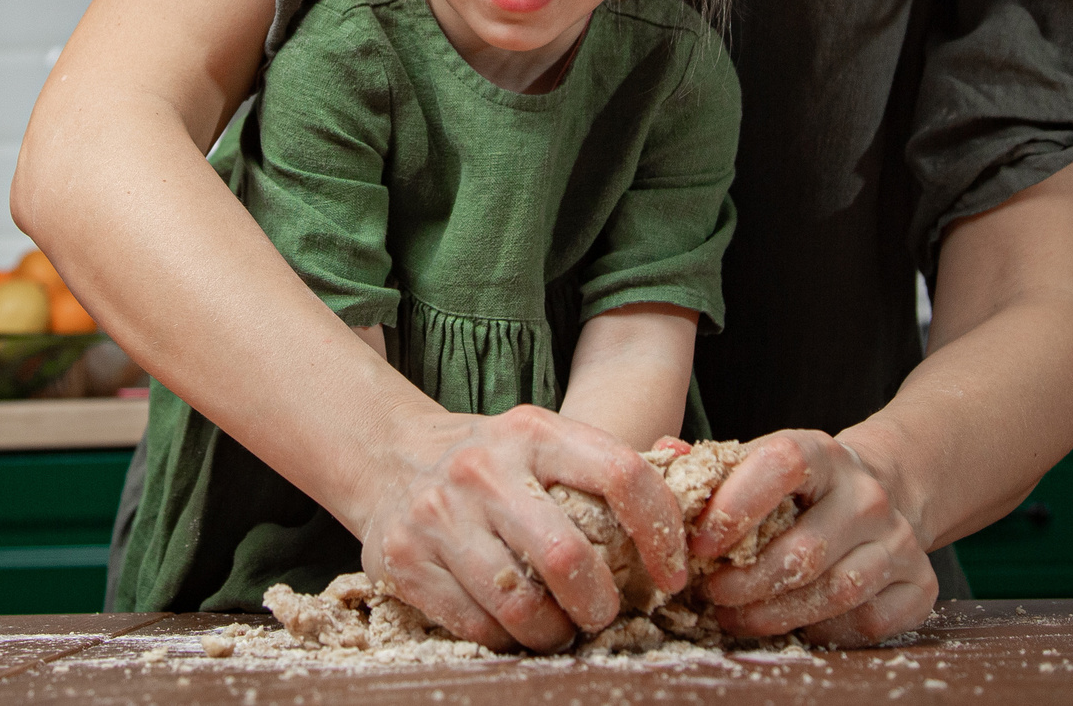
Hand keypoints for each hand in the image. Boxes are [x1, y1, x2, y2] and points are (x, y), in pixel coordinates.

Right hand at [359, 404, 688, 652]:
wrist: (387, 456)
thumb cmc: (491, 460)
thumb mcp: (544, 439)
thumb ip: (609, 460)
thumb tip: (685, 458)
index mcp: (534, 432)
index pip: (621, 475)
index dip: (660, 532)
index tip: (671, 574)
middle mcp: (484, 469)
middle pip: (567, 556)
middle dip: (599, 604)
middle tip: (603, 615)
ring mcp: (439, 516)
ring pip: (520, 604)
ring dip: (553, 633)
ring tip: (560, 629)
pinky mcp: (404, 561)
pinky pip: (476, 626)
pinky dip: (507, 640)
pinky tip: (515, 628)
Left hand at [692, 430, 939, 646]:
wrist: (883, 492)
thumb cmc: (800, 488)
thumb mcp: (761, 462)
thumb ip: (711, 465)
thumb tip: (665, 454)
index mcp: (822, 453)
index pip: (782, 464)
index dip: (735, 505)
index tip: (701, 543)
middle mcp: (867, 494)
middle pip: (805, 550)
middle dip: (747, 582)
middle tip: (711, 595)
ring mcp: (899, 539)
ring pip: (836, 591)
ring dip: (777, 615)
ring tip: (736, 618)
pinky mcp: (921, 582)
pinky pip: (869, 621)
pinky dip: (826, 630)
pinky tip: (797, 624)